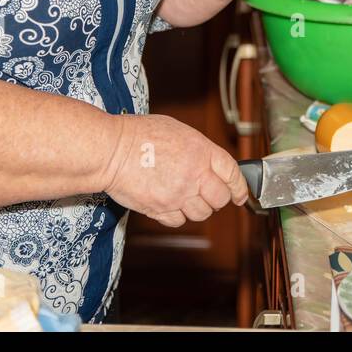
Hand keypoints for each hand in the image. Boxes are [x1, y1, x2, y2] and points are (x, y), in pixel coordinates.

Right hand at [102, 114, 248, 226]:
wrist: (110, 151)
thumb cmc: (138, 134)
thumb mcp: (176, 130)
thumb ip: (197, 149)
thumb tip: (208, 163)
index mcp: (201, 151)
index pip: (232, 173)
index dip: (240, 186)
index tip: (240, 194)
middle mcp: (194, 175)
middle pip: (220, 199)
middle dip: (217, 199)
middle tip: (207, 194)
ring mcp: (178, 195)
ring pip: (201, 214)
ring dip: (196, 208)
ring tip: (183, 195)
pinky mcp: (161, 210)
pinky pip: (179, 221)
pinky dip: (177, 216)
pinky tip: (168, 202)